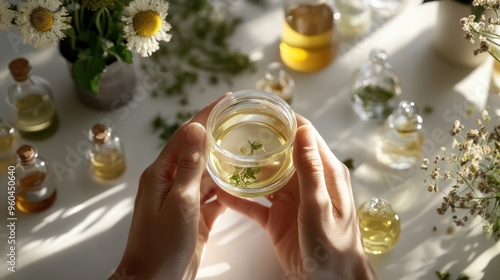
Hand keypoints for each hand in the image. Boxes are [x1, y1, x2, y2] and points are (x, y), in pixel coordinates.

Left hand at [109, 95, 226, 279]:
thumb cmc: (161, 245)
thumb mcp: (178, 202)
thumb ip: (188, 166)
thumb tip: (195, 128)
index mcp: (161, 173)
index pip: (186, 135)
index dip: (207, 115)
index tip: (227, 100)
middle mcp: (170, 182)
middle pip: (197, 151)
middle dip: (218, 134)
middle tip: (242, 119)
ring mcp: (183, 199)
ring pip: (207, 172)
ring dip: (224, 160)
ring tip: (247, 146)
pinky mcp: (194, 215)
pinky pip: (213, 195)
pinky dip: (226, 187)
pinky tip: (241, 181)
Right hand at [217, 115, 375, 278]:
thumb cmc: (333, 246)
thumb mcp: (319, 206)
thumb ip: (310, 170)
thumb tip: (302, 130)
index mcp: (324, 173)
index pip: (305, 136)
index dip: (285, 120)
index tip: (262, 109)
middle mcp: (306, 182)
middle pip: (280, 154)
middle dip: (258, 142)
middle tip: (232, 131)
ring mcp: (289, 200)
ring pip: (264, 177)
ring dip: (246, 169)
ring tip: (221, 155)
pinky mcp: (276, 218)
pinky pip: (254, 203)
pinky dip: (238, 198)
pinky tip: (220, 191)